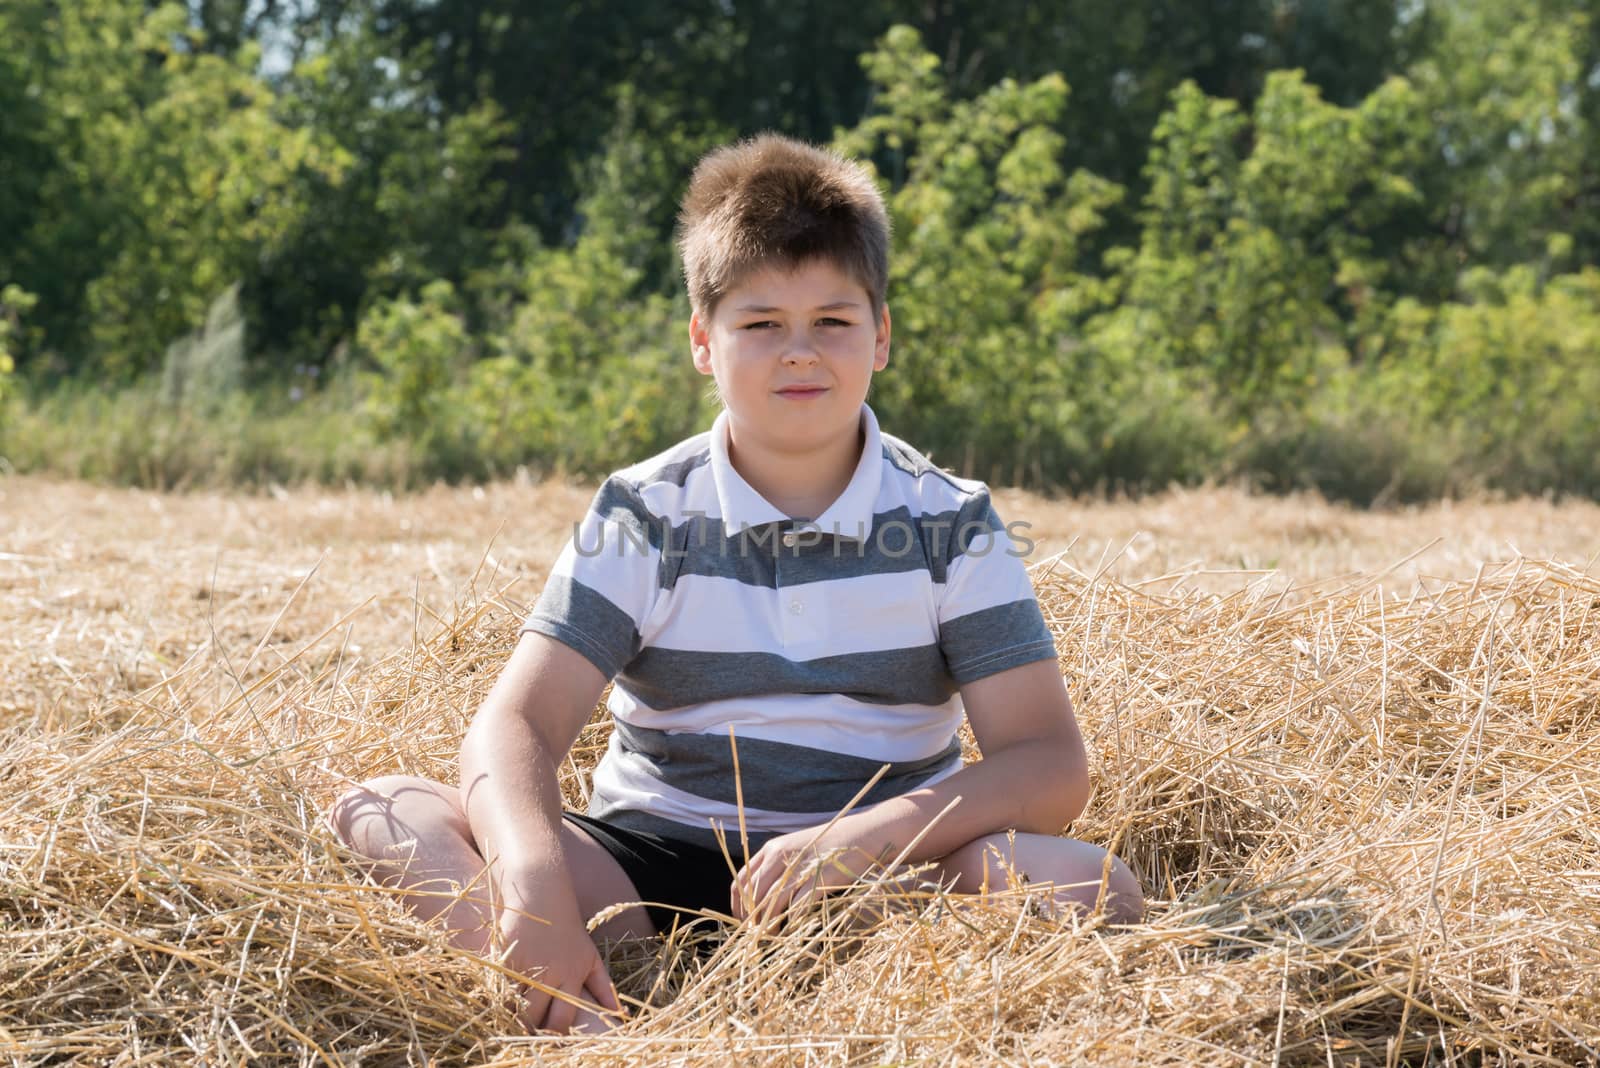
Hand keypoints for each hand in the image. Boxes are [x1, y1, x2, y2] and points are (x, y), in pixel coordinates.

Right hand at [497, 901, 623, 1034]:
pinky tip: (506, 993)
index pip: (561, 1019)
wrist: (543, 898)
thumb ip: (604, 987)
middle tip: (530, 1024)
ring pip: (515, 1004)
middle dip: (531, 1025)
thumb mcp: (590, 957)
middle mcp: (549, 972)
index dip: (554, 1031)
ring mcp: (526, 965)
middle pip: (534, 1015)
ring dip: (514, 1012)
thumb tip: (619, 1013)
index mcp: (572, 975)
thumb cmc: (569, 931)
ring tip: (518, 1010)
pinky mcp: (506, 958)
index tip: (550, 1033)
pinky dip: (502, 995)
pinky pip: (501, 988)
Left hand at [730, 826, 878, 927]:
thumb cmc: (830, 845)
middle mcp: (781, 855)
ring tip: (771, 937)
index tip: (742, 922)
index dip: (738, 905)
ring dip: (769, 924)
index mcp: (773, 848)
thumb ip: (779, 867)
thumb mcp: (797, 849)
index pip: (742, 880)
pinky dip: (792, 920)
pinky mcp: (819, 878)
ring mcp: (800, 867)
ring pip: (772, 902)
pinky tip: (793, 929)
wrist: (863, 833)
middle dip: (752, 919)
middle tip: (756, 935)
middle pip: (754, 894)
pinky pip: (797, 905)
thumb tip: (761, 898)